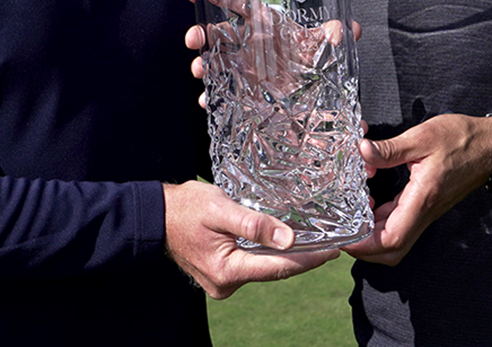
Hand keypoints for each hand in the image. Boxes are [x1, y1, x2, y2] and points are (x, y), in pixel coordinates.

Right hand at [163, 180, 338, 298]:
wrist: (157, 215)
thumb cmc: (186, 207)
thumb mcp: (221, 208)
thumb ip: (254, 224)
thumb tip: (288, 239)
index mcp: (227, 270)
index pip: (279, 267)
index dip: (309, 259)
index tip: (334, 251)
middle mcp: (227, 283)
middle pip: (275, 270)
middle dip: (303, 257)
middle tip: (331, 243)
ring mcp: (224, 282)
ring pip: (265, 268)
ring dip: (286, 255)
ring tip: (314, 240)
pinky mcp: (222, 275)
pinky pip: (253, 265)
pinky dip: (268, 254)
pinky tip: (284, 241)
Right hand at [183, 0, 358, 107]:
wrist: (313, 92)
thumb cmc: (311, 58)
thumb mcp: (323, 46)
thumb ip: (333, 37)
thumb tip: (349, 29)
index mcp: (264, 24)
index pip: (239, 5)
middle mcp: (247, 43)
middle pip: (218, 33)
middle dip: (201, 32)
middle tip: (193, 37)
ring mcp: (241, 67)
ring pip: (215, 61)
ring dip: (203, 63)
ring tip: (199, 69)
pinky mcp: (241, 91)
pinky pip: (222, 92)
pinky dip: (212, 95)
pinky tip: (208, 99)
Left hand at [344, 114, 491, 265]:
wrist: (491, 145)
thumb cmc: (461, 139)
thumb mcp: (423, 137)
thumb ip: (390, 148)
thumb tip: (363, 151)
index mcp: (423, 199)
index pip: (391, 238)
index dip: (365, 245)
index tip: (344, 239)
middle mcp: (425, 212)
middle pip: (393, 250)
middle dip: (365, 249)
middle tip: (343, 233)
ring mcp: (427, 211)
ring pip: (397, 239)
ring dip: (373, 235)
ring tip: (350, 217)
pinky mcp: (427, 205)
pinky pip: (402, 223)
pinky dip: (382, 221)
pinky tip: (370, 202)